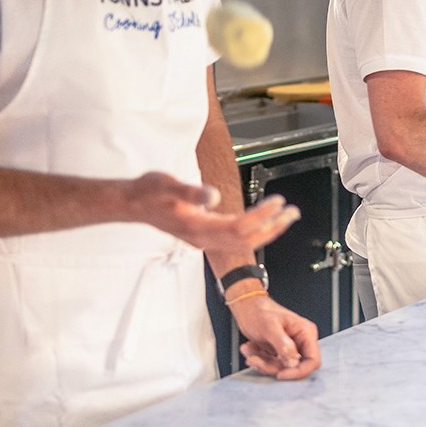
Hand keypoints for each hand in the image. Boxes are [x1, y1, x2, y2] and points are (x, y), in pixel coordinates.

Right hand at [132, 173, 299, 252]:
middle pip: (246, 240)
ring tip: (286, 216)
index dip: (261, 216)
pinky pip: (234, 238)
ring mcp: (202, 238)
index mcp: (197, 226)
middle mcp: (202, 237)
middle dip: (272, 227)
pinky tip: (262, 219)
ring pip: (242, 241)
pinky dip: (252, 230)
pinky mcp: (202, 234)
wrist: (132, 203)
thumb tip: (214, 196)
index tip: (278, 202)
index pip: (238, 227)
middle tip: (293, 213)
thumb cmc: (148, 191)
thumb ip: (191, 192)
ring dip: (266, 230)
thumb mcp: (167, 184)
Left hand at [231, 292, 320, 379]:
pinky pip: (271, 365)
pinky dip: (259, 360)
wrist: (246, 307)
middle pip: (295, 367)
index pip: (313, 360)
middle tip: (257, 360)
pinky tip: (250, 349)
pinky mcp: (279, 353)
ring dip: (262, 363)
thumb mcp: (270, 326)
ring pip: (280, 368)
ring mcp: (289, 348)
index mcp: (305, 333)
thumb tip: (293, 362)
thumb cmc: (259, 311)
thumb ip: (283, 344)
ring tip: (250, 350)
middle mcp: (300, 342)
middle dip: (274, 367)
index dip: (299, 371)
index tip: (281, 374)